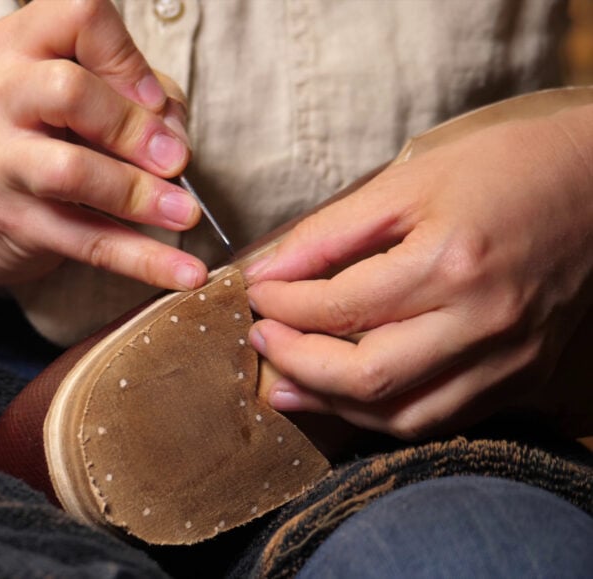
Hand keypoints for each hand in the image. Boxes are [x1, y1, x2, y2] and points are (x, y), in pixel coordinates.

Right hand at [0, 0, 205, 289]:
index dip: (126, 56)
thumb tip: (176, 139)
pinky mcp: (13, 221)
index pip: (78, 15)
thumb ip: (141, 99)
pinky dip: (142, 260)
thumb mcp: (86, 95)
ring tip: (184, 213)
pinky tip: (184, 273)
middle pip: (68, 90)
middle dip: (133, 126)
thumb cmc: (44, 133)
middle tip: (175, 159)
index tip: (153, 99)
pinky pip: (86, 241)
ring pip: (72, 171)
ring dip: (140, 194)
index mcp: (18, 43)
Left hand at [245, 105, 592, 438]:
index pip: (339, 307)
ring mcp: (507, 359)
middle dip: (296, 364)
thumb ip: (329, 233)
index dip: (282, 307)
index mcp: (449, 264)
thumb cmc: (503, 169)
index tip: (255, 296)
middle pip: (366, 378)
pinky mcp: (521, 377)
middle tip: (260, 340)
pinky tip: (348, 395)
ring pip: (401, 416)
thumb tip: (266, 272)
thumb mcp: (407, 182)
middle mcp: (481, 322)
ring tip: (286, 383)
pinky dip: (384, 414)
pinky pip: (440, 419)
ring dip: (332, 405)